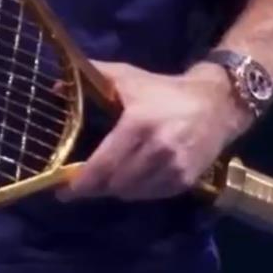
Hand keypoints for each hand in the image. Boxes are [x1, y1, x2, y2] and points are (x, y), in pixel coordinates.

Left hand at [58, 61, 249, 201]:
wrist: (215, 104)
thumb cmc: (162, 89)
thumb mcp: (126, 77)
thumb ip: (92, 77)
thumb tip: (56, 85)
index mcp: (138, 124)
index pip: (105, 164)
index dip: (82, 181)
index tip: (63, 190)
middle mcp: (157, 150)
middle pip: (116, 183)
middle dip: (94, 187)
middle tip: (77, 185)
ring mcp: (174, 168)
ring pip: (133, 193)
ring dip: (114, 190)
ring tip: (101, 182)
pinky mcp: (186, 180)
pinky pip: (152, 195)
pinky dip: (136, 191)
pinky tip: (128, 181)